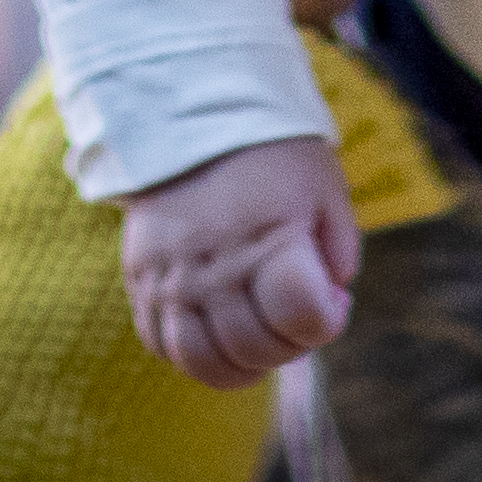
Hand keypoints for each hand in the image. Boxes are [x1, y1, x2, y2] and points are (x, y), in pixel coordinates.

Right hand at [121, 133, 356, 386]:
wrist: (192, 114)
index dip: (326, 321)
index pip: (301, 317)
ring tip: (257, 344)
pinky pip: (161, 344)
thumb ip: (339, 251)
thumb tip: (332, 301)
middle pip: (255, 347)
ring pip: (202, 362)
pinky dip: (192, 355)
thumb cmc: (271, 154)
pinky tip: (216, 334)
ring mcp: (172, 277)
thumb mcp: (325, 190)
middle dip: (289, 346)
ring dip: (240, 367)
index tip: (331, 302)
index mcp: (270, 237)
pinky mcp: (141, 279)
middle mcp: (216, 265)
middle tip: (294, 318)